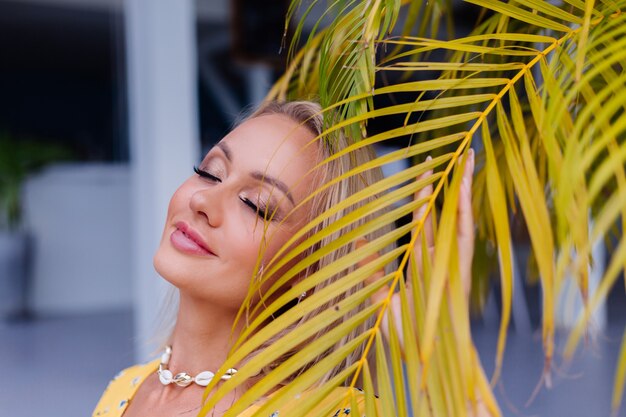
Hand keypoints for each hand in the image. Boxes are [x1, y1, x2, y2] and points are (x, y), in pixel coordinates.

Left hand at [363, 149, 475, 341]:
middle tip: (454, 154)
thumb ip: (369, 269)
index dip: (426, 194)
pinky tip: (463, 187)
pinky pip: (462, 236)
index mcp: (423, 261)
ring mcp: (452, 263)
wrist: (419, 360)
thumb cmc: (402, 334)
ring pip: (459, 219)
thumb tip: (356, 242)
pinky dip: (464, 212)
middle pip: (446, 213)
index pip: (426, 220)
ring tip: (467, 160)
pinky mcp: (459, 270)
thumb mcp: (378, 297)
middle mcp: (441, 258)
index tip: (425, 169)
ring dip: (464, 190)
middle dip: (450, 184)